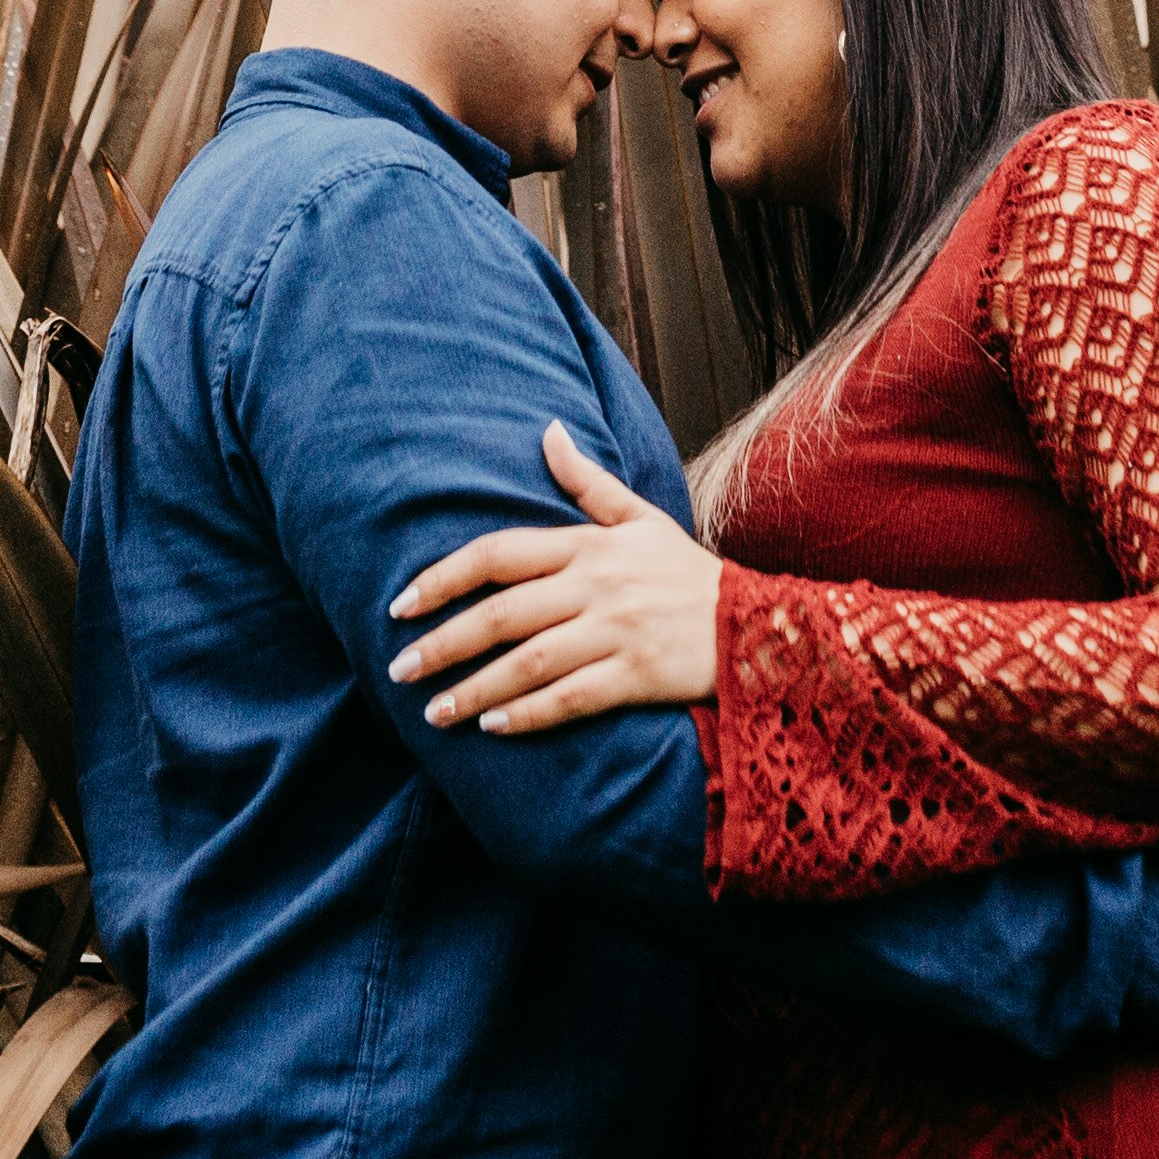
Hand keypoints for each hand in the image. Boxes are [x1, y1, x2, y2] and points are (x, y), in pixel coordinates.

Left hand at [382, 423, 724, 732]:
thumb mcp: (641, 518)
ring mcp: (617, 633)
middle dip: (444, 642)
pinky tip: (492, 729)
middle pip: (503, 613)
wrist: (760, 627)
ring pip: (528, 662)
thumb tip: (547, 429)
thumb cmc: (689, 574)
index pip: (499, 554)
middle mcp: (597, 586)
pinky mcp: (638, 677)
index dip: (444, 578)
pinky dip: (528, 714)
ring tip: (433, 711)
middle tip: (398, 669)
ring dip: (475, 689)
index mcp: (589, 546)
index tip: (400, 605)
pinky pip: (570, 698)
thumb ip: (587, 481)